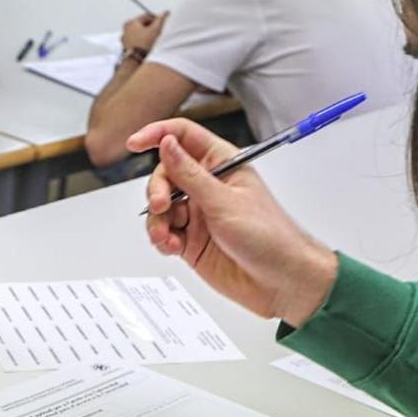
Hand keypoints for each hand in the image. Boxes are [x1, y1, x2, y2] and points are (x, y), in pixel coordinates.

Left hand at [121, 11, 166, 54]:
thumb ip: (161, 19)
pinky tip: (147, 45)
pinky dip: (141, 40)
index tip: (161, 24)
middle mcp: (126, 28)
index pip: (146, 16)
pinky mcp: (126, 45)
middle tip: (158, 32)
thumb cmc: (143, 45)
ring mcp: (125, 37)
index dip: (156, 19)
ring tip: (153, 39)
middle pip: (142, 23)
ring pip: (138, 31)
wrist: (135, 60)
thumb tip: (165, 13)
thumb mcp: (155, 30)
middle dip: (151, 27)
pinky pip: (135, 39)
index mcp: (132, 22)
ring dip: (146, 33)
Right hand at [133, 118, 337, 322]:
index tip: (135, 143)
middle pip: (165, 174)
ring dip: (156, 220)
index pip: (184, 136)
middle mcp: (208, 186)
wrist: (282, 282)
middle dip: (157, 189)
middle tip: (162, 206)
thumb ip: (190, 174)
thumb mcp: (225, 202)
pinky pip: (163, 232)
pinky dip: (161, 239)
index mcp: (222, 165)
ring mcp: (198, 214)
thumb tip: (166, 145)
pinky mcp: (191, 240)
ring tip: (167, 236)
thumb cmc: (270, 238)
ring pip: (160, 206)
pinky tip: (172, 247)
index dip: (158, 134)